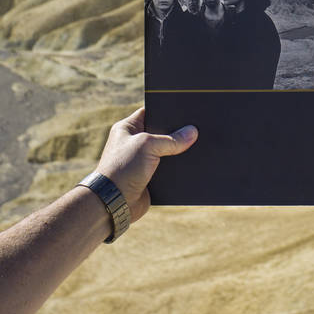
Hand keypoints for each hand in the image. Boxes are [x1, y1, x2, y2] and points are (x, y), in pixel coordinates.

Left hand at [94, 107, 196, 221]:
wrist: (113, 203)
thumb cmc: (123, 169)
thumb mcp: (148, 146)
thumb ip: (172, 139)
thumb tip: (193, 132)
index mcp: (127, 128)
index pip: (151, 112)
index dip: (168, 110)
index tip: (186, 110)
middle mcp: (134, 143)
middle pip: (162, 132)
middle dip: (177, 132)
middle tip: (197, 127)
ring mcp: (142, 161)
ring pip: (167, 152)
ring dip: (179, 152)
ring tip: (200, 144)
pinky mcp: (150, 177)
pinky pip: (169, 169)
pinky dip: (178, 168)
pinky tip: (193, 164)